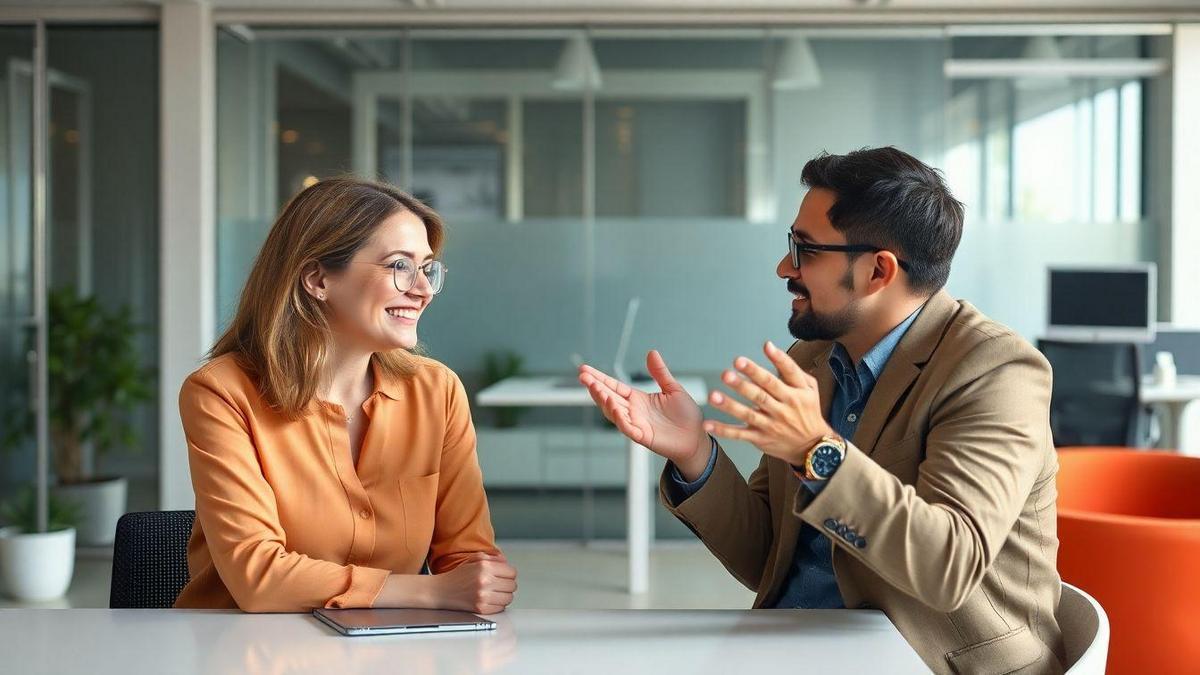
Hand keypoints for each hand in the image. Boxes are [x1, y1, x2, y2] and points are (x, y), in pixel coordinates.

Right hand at [432, 552, 517, 614]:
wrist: (441, 591)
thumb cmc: (457, 576)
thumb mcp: (475, 559)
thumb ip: (494, 558)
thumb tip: (507, 563)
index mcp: (485, 567)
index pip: (512, 572)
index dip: (508, 574)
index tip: (504, 576)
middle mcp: (485, 581)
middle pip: (512, 586)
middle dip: (507, 584)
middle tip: (499, 584)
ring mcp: (483, 596)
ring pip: (509, 598)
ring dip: (504, 595)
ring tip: (495, 592)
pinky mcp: (481, 608)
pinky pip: (501, 608)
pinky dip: (498, 604)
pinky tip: (490, 599)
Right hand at [578, 350, 709, 475]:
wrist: (697, 438)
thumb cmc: (686, 416)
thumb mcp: (673, 389)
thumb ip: (660, 372)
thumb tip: (651, 352)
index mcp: (638, 399)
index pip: (614, 386)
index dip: (600, 378)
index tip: (585, 369)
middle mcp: (633, 411)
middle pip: (608, 397)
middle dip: (595, 387)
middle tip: (582, 376)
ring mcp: (636, 424)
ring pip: (613, 412)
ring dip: (603, 400)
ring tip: (595, 388)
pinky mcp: (643, 436)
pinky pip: (627, 427)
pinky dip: (619, 417)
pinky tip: (612, 406)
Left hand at [704, 341, 834, 466]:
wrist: (813, 446)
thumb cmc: (807, 411)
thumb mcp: (809, 389)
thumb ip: (791, 369)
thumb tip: (770, 346)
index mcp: (795, 394)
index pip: (787, 374)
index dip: (777, 359)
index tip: (766, 346)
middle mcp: (783, 409)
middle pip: (762, 394)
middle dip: (743, 384)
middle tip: (727, 373)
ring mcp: (771, 425)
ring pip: (748, 414)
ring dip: (729, 405)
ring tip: (713, 396)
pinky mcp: (760, 438)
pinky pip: (740, 435)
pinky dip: (723, 430)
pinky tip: (708, 424)